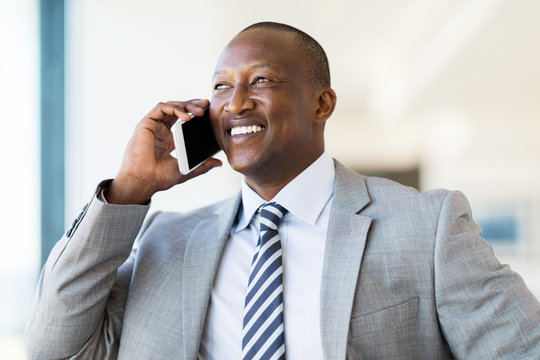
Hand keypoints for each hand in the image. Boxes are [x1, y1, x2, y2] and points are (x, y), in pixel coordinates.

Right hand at [105, 100, 221, 204]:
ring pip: (170, 106)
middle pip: (177, 110)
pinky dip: (174, 109)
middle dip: (192, 105)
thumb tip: (218, 163)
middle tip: (206, 104)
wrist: (144, 182)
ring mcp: (153, 126)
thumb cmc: (159, 178)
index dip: (194, 113)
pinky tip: (186, 116)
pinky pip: (160, 108)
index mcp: (168, 140)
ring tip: (199, 112)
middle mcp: (160, 131)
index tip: (208, 112)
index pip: (182, 120)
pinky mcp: (146, 124)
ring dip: (186, 105)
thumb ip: (202, 165)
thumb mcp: (187, 170)